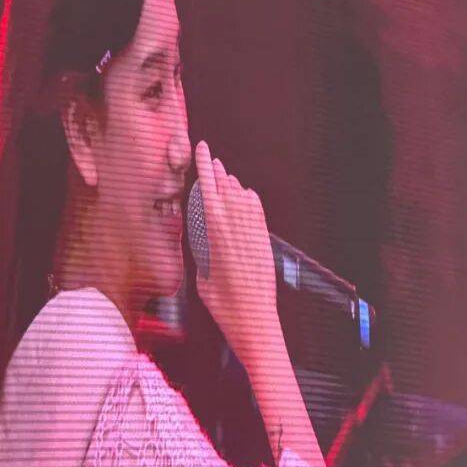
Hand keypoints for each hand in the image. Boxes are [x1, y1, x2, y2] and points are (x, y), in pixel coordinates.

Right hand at [193, 141, 280, 372]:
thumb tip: (202, 232)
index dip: (204, 163)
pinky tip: (244, 198)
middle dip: (217, 171)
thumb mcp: (201, 274)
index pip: (208, 185)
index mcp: (214, 229)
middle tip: (212, 162)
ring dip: (232, 185)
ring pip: (242, 194)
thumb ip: (201, 248)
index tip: (202, 147)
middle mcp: (236, 224)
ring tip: (225, 180)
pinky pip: (256, 209)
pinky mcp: (265, 238)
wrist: (255, 319)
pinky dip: (248, 199)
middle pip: (226, 185)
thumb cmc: (223, 304)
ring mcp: (253, 230)